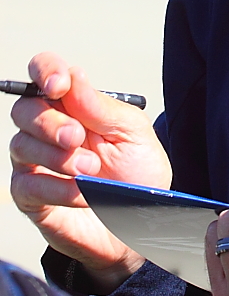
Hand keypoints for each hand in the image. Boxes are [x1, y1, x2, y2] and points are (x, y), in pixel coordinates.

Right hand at [10, 52, 171, 289]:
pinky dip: (58, 188)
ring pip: (21, 145)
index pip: (45, 72)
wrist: (140, 224)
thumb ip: (100, 107)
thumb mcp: (131, 133)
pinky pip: (28, 184)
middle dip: (51, 123)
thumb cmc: (138, 174)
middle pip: (25, 109)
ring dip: (58, 158)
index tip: (59, 85)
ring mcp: (36, 162)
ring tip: (91, 172)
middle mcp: (48, 129)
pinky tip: (83, 194)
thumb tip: (72, 77)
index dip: (45, 71)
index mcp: (74, 105)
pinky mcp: (31, 196)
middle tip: (78, 138)